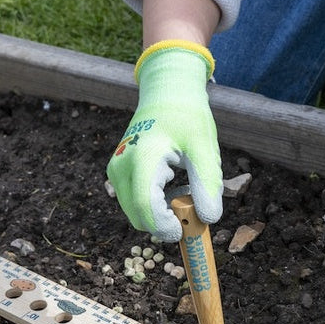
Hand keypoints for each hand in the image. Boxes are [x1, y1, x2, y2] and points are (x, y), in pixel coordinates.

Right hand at [106, 40, 222, 241]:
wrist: (167, 94)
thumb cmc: (188, 118)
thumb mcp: (204, 148)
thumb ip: (207, 184)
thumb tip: (208, 219)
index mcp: (143, 158)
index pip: (146, 207)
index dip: (166, 227)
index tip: (187, 229)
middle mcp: (121, 167)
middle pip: (139, 217)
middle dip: (166, 222)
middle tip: (193, 203)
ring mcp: (116, 171)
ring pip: (137, 214)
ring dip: (161, 213)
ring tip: (183, 186)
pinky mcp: (117, 175)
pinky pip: (136, 204)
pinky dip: (155, 205)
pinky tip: (172, 183)